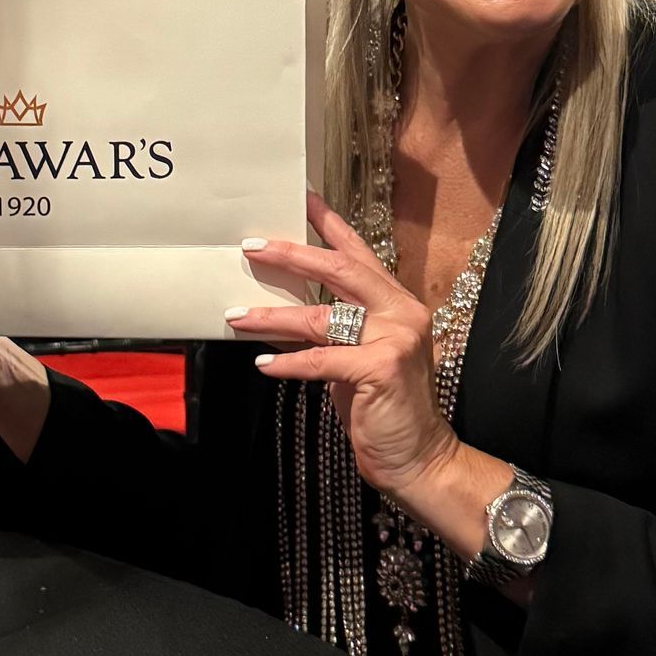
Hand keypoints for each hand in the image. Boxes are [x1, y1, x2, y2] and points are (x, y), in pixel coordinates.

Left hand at [227, 194, 457, 497]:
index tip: (302, 199)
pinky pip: (322, 358)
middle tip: (253, 246)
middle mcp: (401, 312)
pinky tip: (263, 364)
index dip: (330, 225)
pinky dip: (289, 362)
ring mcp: (395, 338)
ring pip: (321, 316)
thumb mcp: (354, 360)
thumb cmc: (385, 407)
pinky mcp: (381, 368)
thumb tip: (275, 313)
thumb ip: (327, 332)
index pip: (359, 254)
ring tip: (236, 315)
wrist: (419, 457)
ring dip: (272, 315)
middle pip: (340, 270)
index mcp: (397, 304)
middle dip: (292, 254)